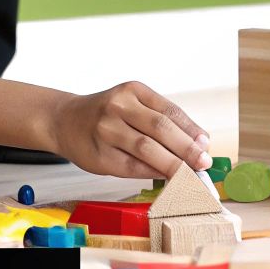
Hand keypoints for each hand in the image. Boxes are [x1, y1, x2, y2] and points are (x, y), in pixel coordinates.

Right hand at [47, 81, 211, 178]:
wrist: (63, 120)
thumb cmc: (105, 114)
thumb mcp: (131, 104)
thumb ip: (161, 120)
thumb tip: (198, 144)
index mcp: (132, 90)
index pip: (169, 111)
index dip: (191, 130)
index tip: (206, 145)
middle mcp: (118, 106)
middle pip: (161, 128)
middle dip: (187, 148)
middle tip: (204, 162)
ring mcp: (106, 131)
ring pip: (147, 149)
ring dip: (173, 164)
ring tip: (190, 174)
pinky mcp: (100, 155)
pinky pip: (132, 167)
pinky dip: (153, 173)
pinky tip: (166, 178)